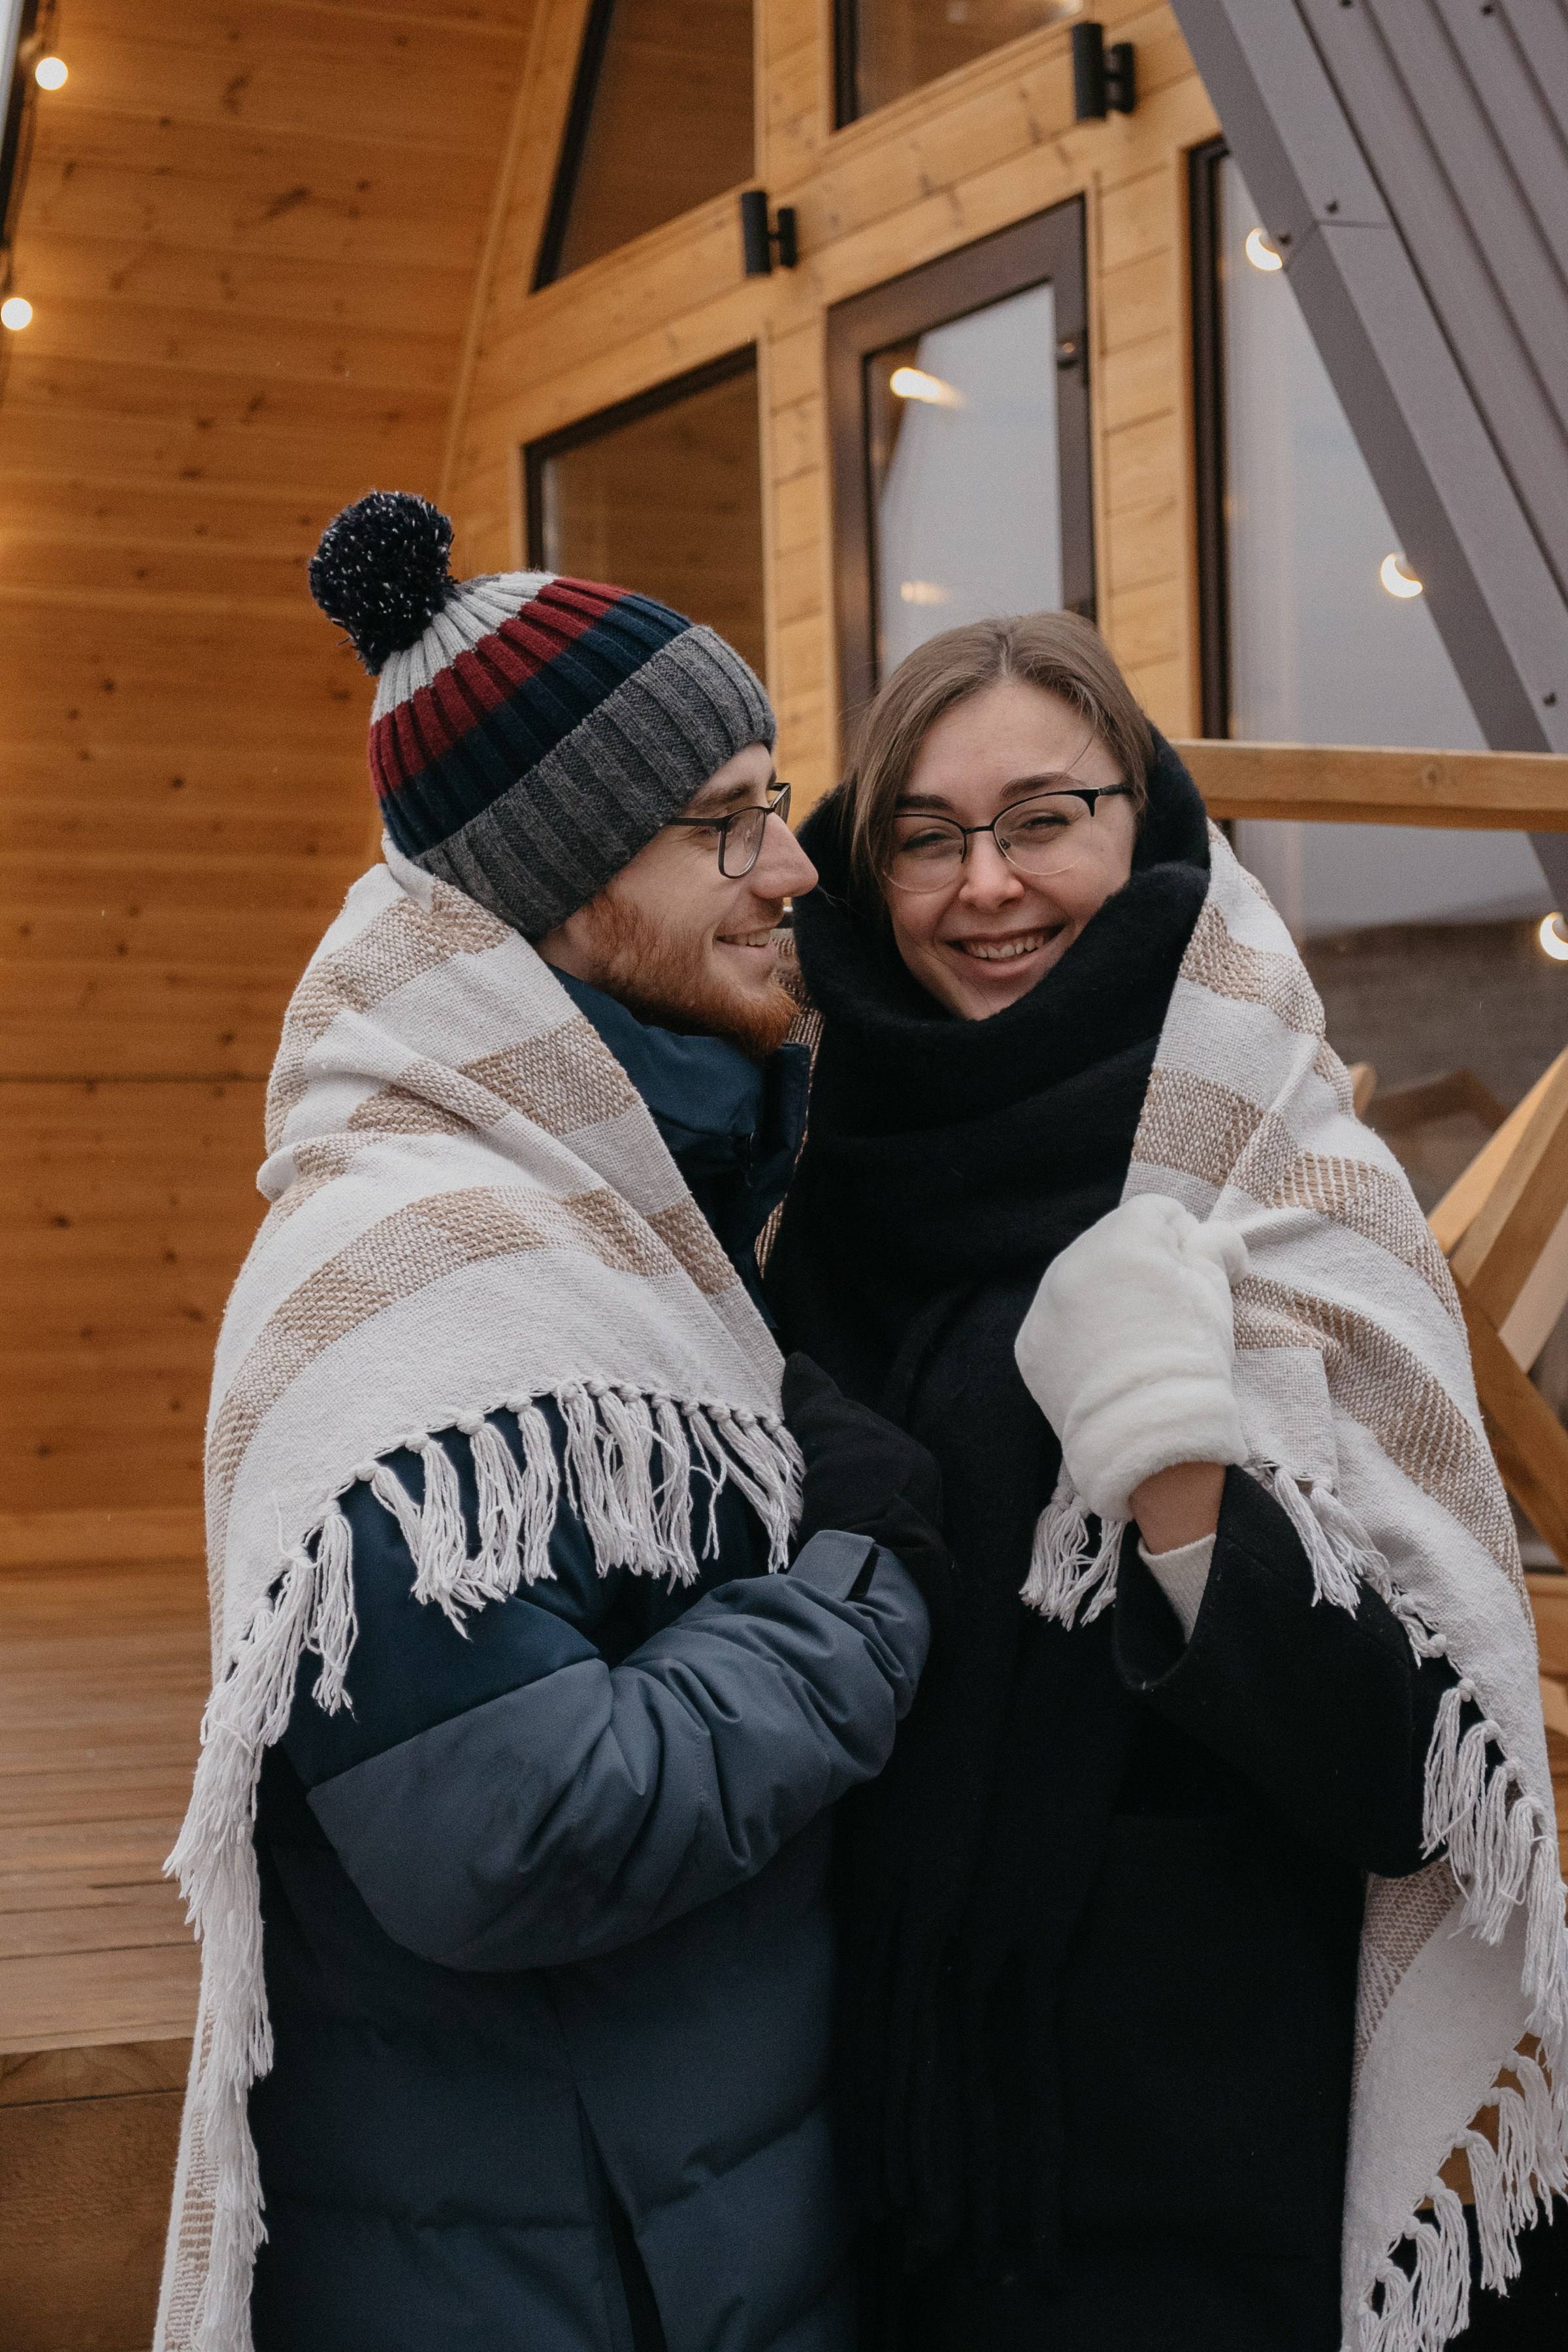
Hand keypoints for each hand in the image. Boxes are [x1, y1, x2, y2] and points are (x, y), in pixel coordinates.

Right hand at [781, 1354, 958, 1624]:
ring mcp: (905, 1529)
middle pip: (858, 1461)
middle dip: (827, 1462)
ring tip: (800, 1502)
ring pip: (855, 1497)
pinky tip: (815, 1530)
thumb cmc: (858, 1499)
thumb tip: (799, 1362)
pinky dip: (832, 1525)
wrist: (868, 1577)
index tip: (790, 1432)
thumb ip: (818, 1402)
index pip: (859, 1426)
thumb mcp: (833, 1440)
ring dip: (828, 1496)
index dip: (820, 1424)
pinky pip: (855, 1529)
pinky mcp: (889, 1563)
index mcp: (912, 1456)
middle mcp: (918, 1489)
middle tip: (792, 1468)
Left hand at [1013, 1194, 1248, 1522]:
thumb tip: (1205, 1235)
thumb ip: (1214, 1245)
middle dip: (1139, 1263)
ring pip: (1079, 1278)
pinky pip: (1057, 1320)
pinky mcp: (1029, 1342)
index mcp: (1123, 1239)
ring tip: (1132, 1336)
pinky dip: (1077, 1330)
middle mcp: (1072, 1261)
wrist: (1148, 1433)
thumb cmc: (1192, 1356)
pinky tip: (1103, 1357)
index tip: (1192, 1274)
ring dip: (1104, 1292)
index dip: (1182, 1239)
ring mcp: (1044, 1303)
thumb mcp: (1216, 1291)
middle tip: (1163, 1308)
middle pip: (1112, 1241)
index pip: (1155, 1213)